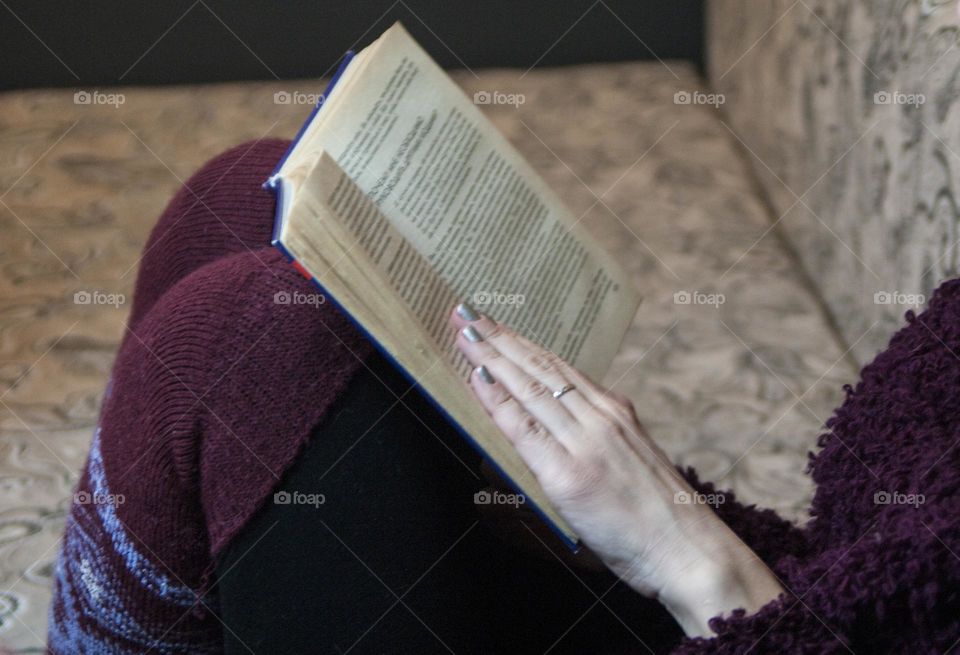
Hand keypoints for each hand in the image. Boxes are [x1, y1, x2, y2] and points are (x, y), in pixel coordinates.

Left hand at [449, 304, 783, 635]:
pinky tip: (478, 379)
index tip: (497, 326)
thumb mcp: (630, 461)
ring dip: (492, 357)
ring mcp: (585, 443)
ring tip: (465, 332)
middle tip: (469, 312)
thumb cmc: (660, 518)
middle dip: (501, 338)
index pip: (559, 369)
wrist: (688, 552)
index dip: (524, 345)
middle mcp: (601, 418)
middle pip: (541, 368)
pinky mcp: (569, 474)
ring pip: (530, 388)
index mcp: (615, 412)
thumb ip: (595, 440)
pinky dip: (498, 400)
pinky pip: (525, 429)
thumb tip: (553, 431)